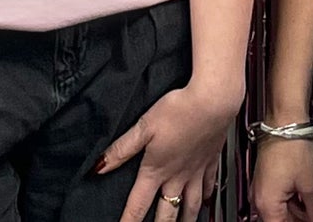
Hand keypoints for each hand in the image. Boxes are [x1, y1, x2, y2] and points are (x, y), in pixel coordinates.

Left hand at [99, 82, 237, 221]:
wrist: (213, 102)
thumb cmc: (179, 110)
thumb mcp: (144, 126)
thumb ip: (122, 149)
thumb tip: (100, 167)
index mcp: (157, 170)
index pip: (138, 205)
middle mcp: (177, 176)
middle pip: (168, 213)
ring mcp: (196, 170)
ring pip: (191, 205)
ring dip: (186, 220)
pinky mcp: (211, 160)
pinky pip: (210, 185)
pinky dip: (207, 196)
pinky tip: (207, 199)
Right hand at [251, 136, 312, 221]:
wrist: (284, 119)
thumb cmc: (292, 144)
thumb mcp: (309, 184)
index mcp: (266, 204)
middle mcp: (258, 198)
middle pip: (279, 221)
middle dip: (298, 220)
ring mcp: (260, 188)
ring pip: (278, 211)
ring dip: (295, 212)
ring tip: (312, 206)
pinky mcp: (264, 178)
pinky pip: (276, 198)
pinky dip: (290, 200)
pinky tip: (305, 196)